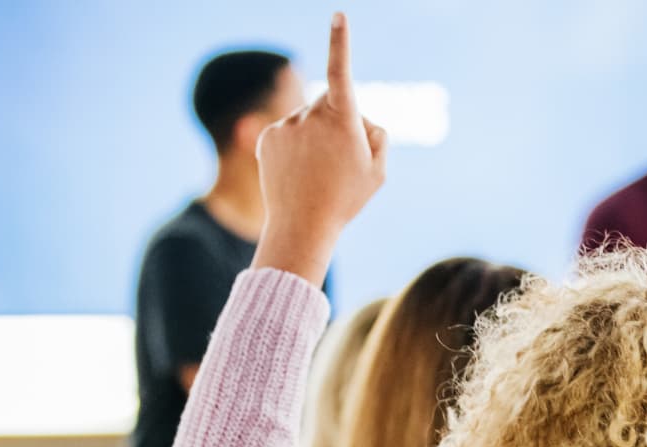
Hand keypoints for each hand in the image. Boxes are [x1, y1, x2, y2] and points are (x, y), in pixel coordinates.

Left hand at [251, 13, 385, 285]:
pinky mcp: (268, 136)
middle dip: (339, 122)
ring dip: (315, 138)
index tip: (339, 16)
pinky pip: (288, 132)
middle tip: (342, 164)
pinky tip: (298, 172)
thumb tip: (362, 119)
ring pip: (308, 120)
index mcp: (343, 120)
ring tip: (318, 174)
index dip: (341, 42)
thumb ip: (378, 137)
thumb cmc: (346, 199)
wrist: (302, 226)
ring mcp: (287, 125)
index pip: (341, 72)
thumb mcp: (378, 171)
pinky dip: (295, 147)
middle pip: (330, 105)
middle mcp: (312, 115)